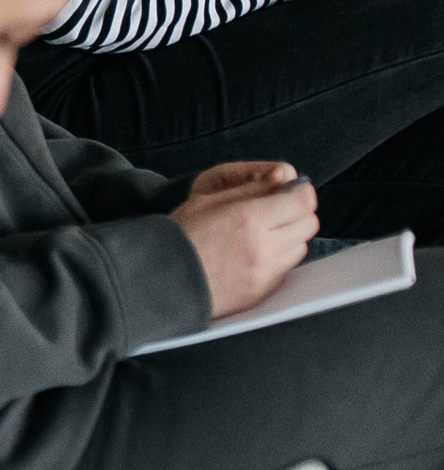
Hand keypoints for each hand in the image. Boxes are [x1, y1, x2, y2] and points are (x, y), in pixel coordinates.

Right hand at [171, 164, 316, 316]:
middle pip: (309, 224)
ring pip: (301, 246)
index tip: (292, 190)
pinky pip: (286, 268)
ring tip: (261, 234)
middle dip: (297, 212)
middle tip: (276, 210)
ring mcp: (266, 272)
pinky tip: (253, 255)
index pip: (303, 201)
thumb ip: (252, 187)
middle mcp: (263, 247)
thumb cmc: (180, 234)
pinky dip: (278, 258)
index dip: (301, 191)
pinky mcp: (264, 291)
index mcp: (248, 218)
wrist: (161, 279)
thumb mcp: (207, 198)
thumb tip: (287, 178)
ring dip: (289, 237)